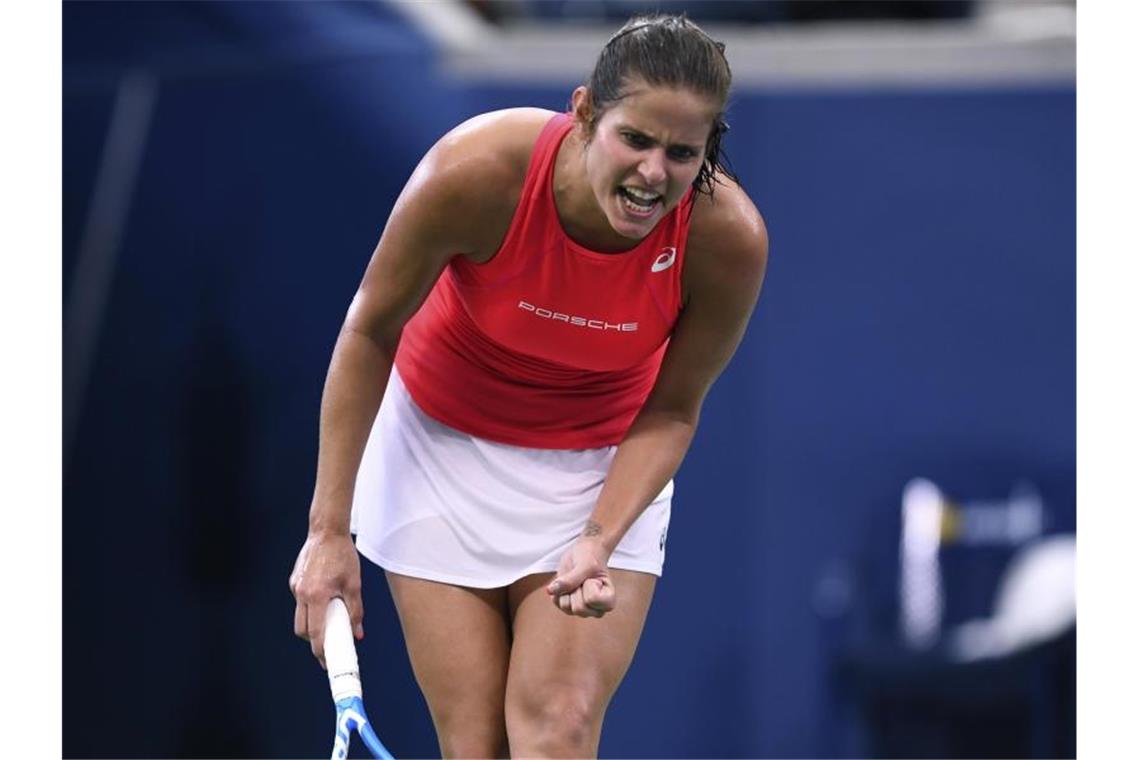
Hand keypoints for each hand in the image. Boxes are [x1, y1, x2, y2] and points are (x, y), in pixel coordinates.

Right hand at [288, 530, 363, 668]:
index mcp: (316, 596)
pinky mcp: (294, 581)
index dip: (321, 651)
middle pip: (302, 630)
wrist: (326, 531)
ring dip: (312, 624)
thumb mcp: (354, 585)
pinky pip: (301, 602)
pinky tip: (324, 601)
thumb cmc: (343, 556)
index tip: (327, 662)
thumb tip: (357, 634)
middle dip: (314, 641)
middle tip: (329, 645)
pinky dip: (311, 608)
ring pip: (300, 617)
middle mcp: (301, 594)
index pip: (315, 633)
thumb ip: (356, 611)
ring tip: (329, 622)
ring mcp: (295, 587)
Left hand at [546, 538, 615, 617]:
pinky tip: (569, 583)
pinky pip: (556, 602)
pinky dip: (559, 590)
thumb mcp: (585, 564)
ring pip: (566, 606)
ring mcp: (581, 610)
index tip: (593, 577)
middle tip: (583, 579)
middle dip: (576, 589)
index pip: (592, 599)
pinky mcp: (567, 606)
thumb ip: (571, 579)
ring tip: (577, 580)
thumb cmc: (591, 556)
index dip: (589, 584)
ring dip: (568, 589)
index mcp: (608, 602)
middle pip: (578, 608)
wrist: (584, 551)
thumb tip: (550, 591)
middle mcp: (596, 610)